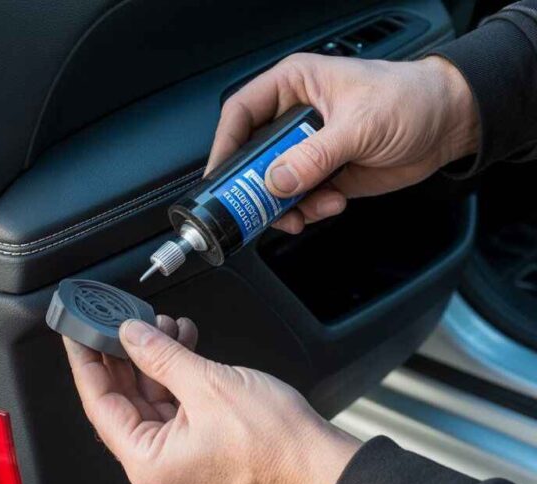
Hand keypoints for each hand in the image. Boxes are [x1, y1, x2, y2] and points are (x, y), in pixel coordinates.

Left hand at [63, 317, 361, 483]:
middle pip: (121, 399)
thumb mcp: (207, 384)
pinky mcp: (197, 441)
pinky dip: (174, 370)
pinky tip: (180, 340)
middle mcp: (156, 462)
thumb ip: (160, 356)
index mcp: (147, 460)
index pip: (100, 404)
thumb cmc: (273, 442)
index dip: (85, 363)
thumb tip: (129, 335)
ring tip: (159, 324)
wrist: (319, 463)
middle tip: (114, 320)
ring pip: (148, 395)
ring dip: (152, 357)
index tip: (76, 334)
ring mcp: (177, 453)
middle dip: (121, 354)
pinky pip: (172, 400)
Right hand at [207, 54, 478, 233]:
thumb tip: (276, 180)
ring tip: (309, 209)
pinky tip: (331, 203)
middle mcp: (294, 118)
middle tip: (263, 205)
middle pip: (251, 157)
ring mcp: (307, 149)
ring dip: (286, 205)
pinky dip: (308, 210)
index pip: (241, 113)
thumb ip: (314, 155)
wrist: (449, 125)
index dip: (225, 145)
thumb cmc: (411, 99)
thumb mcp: (359, 124)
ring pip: (272, 184)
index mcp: (294, 86)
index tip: (221, 177)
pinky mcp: (322, 174)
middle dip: (256, 186)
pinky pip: (298, 200)